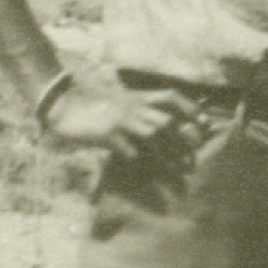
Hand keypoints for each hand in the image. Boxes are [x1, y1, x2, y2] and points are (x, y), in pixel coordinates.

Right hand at [43, 80, 200, 158]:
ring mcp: (121, 121)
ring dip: (167, 154)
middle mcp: (133, 107)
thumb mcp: (121, 101)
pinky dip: (138, 159)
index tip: (204, 122)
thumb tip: (160, 123)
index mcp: (138, 97)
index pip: (171, 97)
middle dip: (183, 139)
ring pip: (153, 134)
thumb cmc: (94, 104)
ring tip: (176, 170)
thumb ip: (139, 108)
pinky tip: (144, 169)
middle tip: (192, 158)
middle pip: (166, 121)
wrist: (64, 102)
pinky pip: (128, 149)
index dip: (190, 108)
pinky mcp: (107, 135)